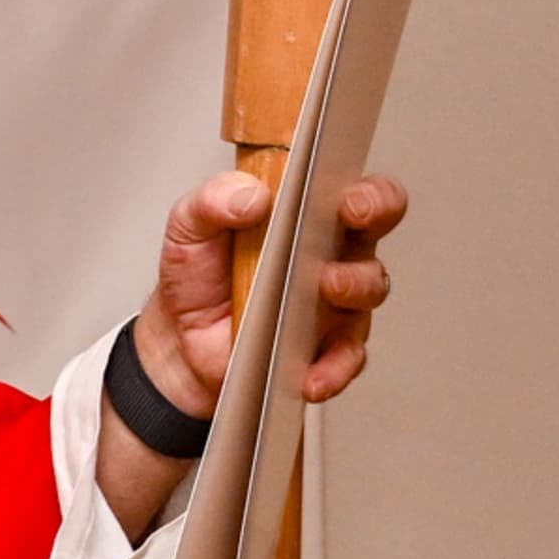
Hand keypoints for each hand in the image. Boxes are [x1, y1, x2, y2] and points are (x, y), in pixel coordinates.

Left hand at [138, 169, 406, 416]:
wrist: (183, 338)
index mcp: (305, 214)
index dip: (367, 188)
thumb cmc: (199, 275)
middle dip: (376, 215)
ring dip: (354, 285)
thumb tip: (252, 195)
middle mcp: (330, 253)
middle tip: (352, 218)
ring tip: (325, 287)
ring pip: (369, 288)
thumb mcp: (189, 225)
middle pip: (376, 226)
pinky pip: (346, 357)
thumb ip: (214, 200)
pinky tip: (312, 369)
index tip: (349, 195)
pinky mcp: (325, 348)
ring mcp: (334, 302)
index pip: (355, 188)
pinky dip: (334, 365)